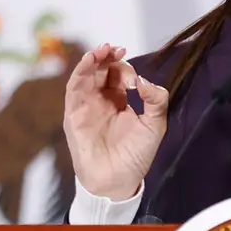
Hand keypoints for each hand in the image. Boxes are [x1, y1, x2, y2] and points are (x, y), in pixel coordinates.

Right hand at [62, 43, 168, 200]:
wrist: (117, 181)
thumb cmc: (136, 155)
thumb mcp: (155, 125)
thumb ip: (156, 101)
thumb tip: (145, 80)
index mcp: (119, 101)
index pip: (119, 75)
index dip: (125, 68)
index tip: (135, 76)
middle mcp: (101, 101)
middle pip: (100, 70)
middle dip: (107, 56)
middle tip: (116, 49)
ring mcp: (86, 107)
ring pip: (85, 76)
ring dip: (92, 60)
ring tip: (102, 50)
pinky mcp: (74, 115)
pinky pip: (74, 89)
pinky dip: (80, 73)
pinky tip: (89, 62)